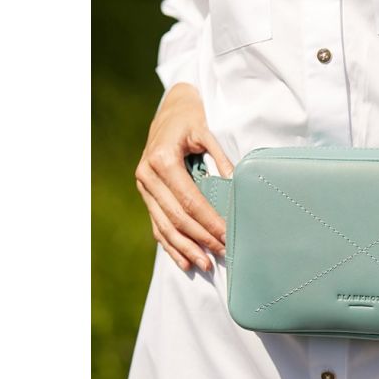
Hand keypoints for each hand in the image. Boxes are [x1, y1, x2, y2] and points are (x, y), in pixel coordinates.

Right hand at [135, 83, 234, 271]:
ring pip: (164, 226)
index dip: (209, 220)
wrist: (168, 113)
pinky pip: (157, 226)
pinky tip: (185, 262)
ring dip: (186, 249)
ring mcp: (144, 188)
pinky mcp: (146, 195)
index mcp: (162, 160)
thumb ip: (220, 156)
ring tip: (206, 265)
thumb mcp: (206, 131)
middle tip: (223, 253)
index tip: (227, 235)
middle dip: (201, 238)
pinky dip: (171, 246)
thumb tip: (235, 182)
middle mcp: (147, 176)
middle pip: (176, 217)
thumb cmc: (190, 121)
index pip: (189, 200)